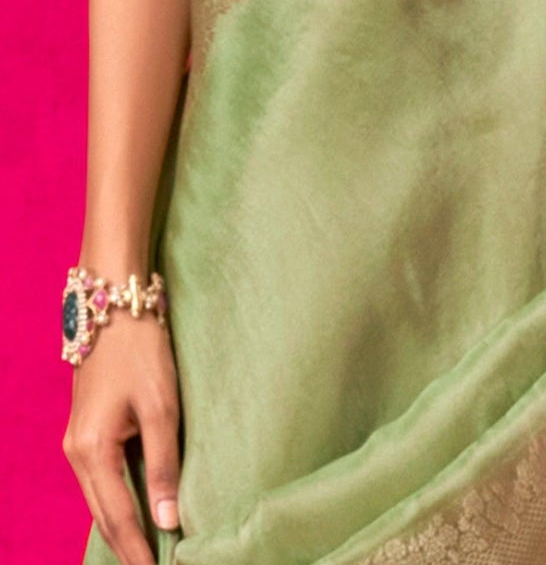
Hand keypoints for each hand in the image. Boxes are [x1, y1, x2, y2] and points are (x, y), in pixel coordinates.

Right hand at [63, 315, 180, 563]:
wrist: (114, 304)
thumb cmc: (142, 351)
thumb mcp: (161, 408)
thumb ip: (164, 464)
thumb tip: (169, 519)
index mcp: (93, 450)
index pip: (119, 516)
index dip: (139, 549)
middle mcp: (77, 453)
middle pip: (103, 514)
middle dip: (127, 544)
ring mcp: (77, 441)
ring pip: (99, 499)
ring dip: (122, 524)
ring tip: (148, 550)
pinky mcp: (86, 429)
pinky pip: (100, 479)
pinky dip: (117, 500)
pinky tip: (136, 509)